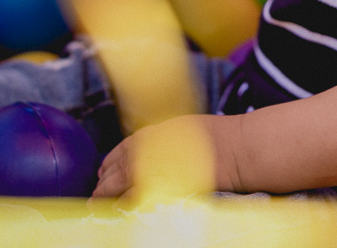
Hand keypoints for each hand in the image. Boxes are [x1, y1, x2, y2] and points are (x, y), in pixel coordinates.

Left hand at [91, 114, 243, 198]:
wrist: (240, 149)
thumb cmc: (218, 137)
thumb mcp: (183, 127)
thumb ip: (161, 138)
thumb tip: (143, 150)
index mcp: (156, 132)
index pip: (123, 149)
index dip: (109, 161)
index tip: (101, 170)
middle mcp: (153, 148)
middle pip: (120, 167)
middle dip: (105, 181)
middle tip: (95, 191)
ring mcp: (161, 167)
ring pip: (126, 182)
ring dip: (110, 193)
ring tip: (100, 202)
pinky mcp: (170, 185)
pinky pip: (143, 196)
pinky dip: (129, 202)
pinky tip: (122, 208)